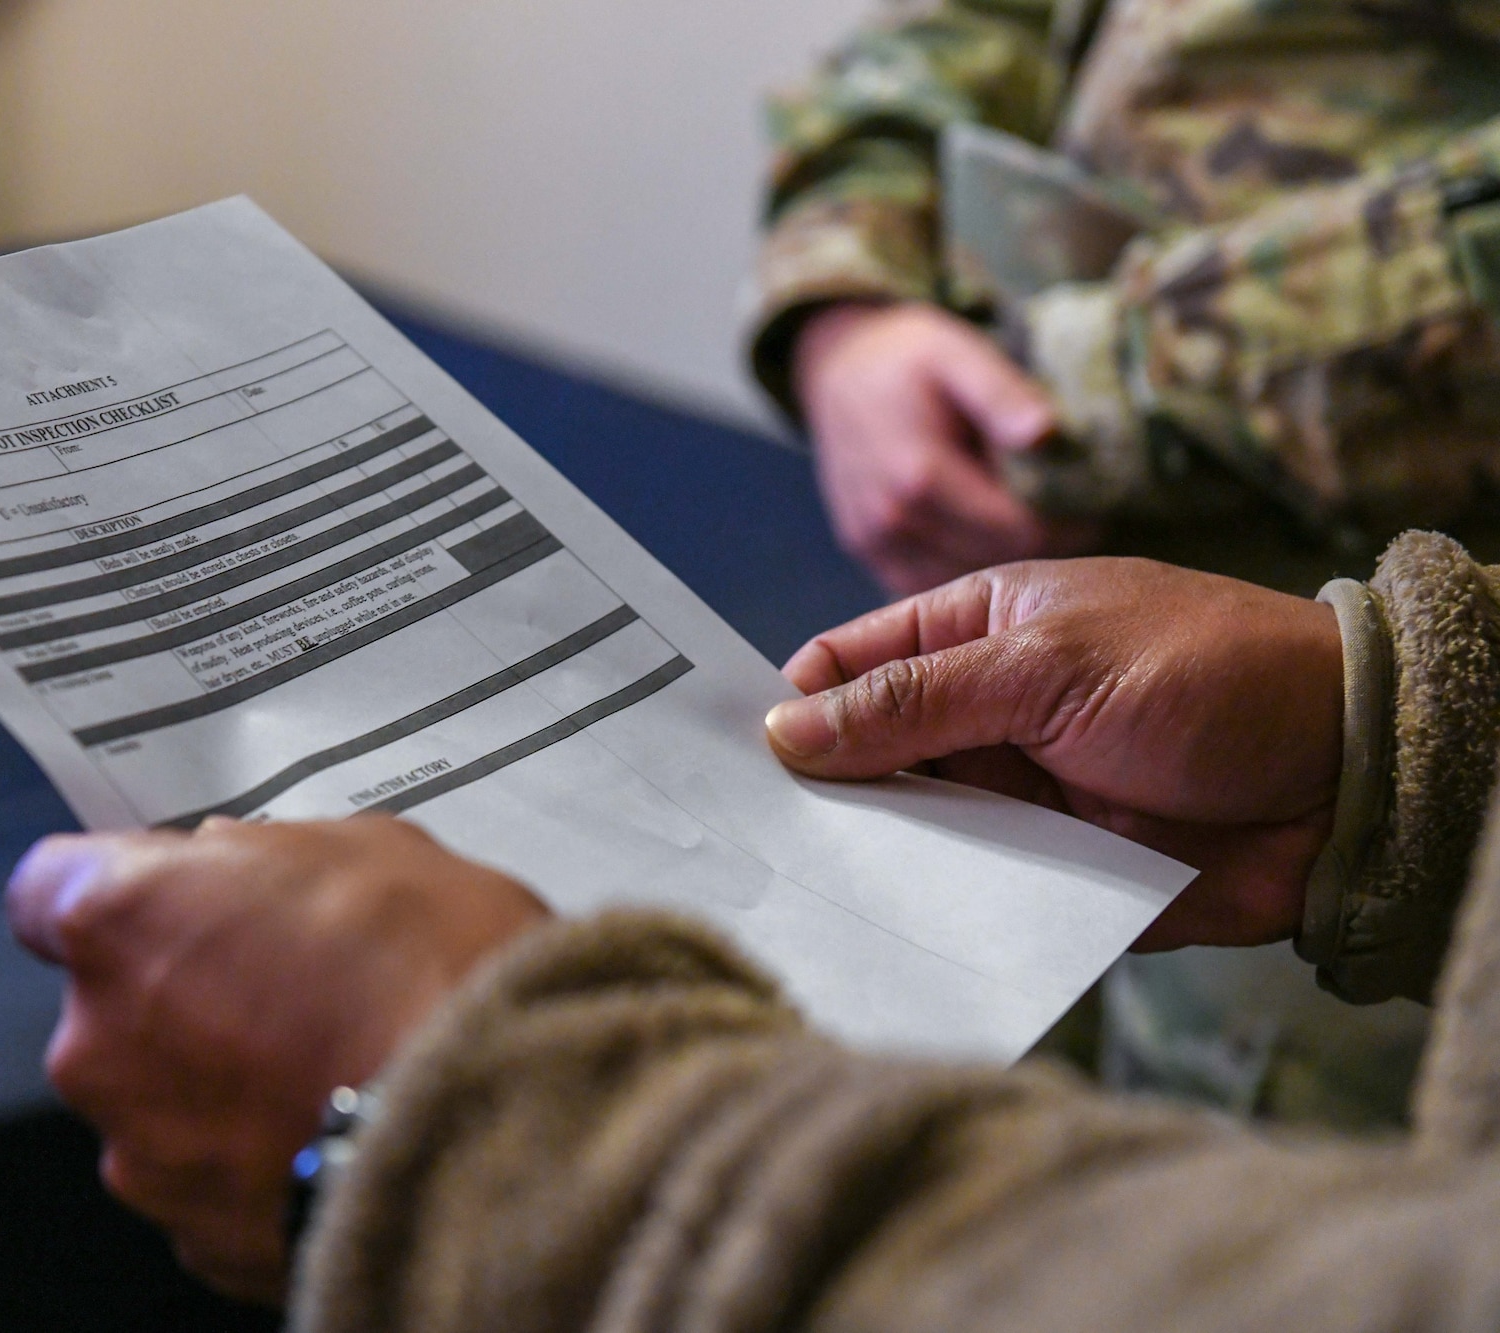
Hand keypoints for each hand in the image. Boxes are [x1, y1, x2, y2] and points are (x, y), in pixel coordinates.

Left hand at [5, 816, 547, 1303]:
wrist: (490, 1133)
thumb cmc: (430, 976)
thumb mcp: (368, 849)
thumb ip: (270, 854)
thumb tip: (242, 865)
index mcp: (122, 920)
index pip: (46, 890)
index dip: (113, 890)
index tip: (167, 897)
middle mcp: (98, 1040)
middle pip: (110, 1004)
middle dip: (182, 992)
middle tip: (289, 983)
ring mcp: (140, 1151)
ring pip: (159, 1099)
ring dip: (219, 1083)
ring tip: (330, 1068)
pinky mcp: (193, 1239)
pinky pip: (208, 1181)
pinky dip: (256, 1160)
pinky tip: (337, 1130)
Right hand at [764, 559, 1344, 949]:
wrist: (1346, 775)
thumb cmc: (1203, 675)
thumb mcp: (1045, 666)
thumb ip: (913, 701)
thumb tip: (785, 730)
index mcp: (977, 632)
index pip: (850, 662)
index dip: (789, 701)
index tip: (726, 757)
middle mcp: (985, 714)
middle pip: (866, 755)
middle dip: (815, 791)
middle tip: (739, 839)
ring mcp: (1016, 795)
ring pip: (910, 831)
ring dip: (867, 856)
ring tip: (790, 891)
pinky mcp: (1049, 874)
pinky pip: (970, 893)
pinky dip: (931, 908)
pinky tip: (873, 929)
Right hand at [795, 302, 1097, 594]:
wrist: (837, 369)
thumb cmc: (907, 357)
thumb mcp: (958, 353)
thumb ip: (1002, 394)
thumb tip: (1049, 433)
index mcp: (921, 476)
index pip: (1018, 531)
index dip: (1068, 524)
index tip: (1101, 505)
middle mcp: (893, 520)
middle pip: (995, 560)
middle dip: (1042, 542)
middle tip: (1077, 514)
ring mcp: (875, 541)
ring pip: (964, 578)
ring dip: (1003, 557)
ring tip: (1034, 521)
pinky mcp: (867, 551)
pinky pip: (929, 581)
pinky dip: (963, 564)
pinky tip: (986, 533)